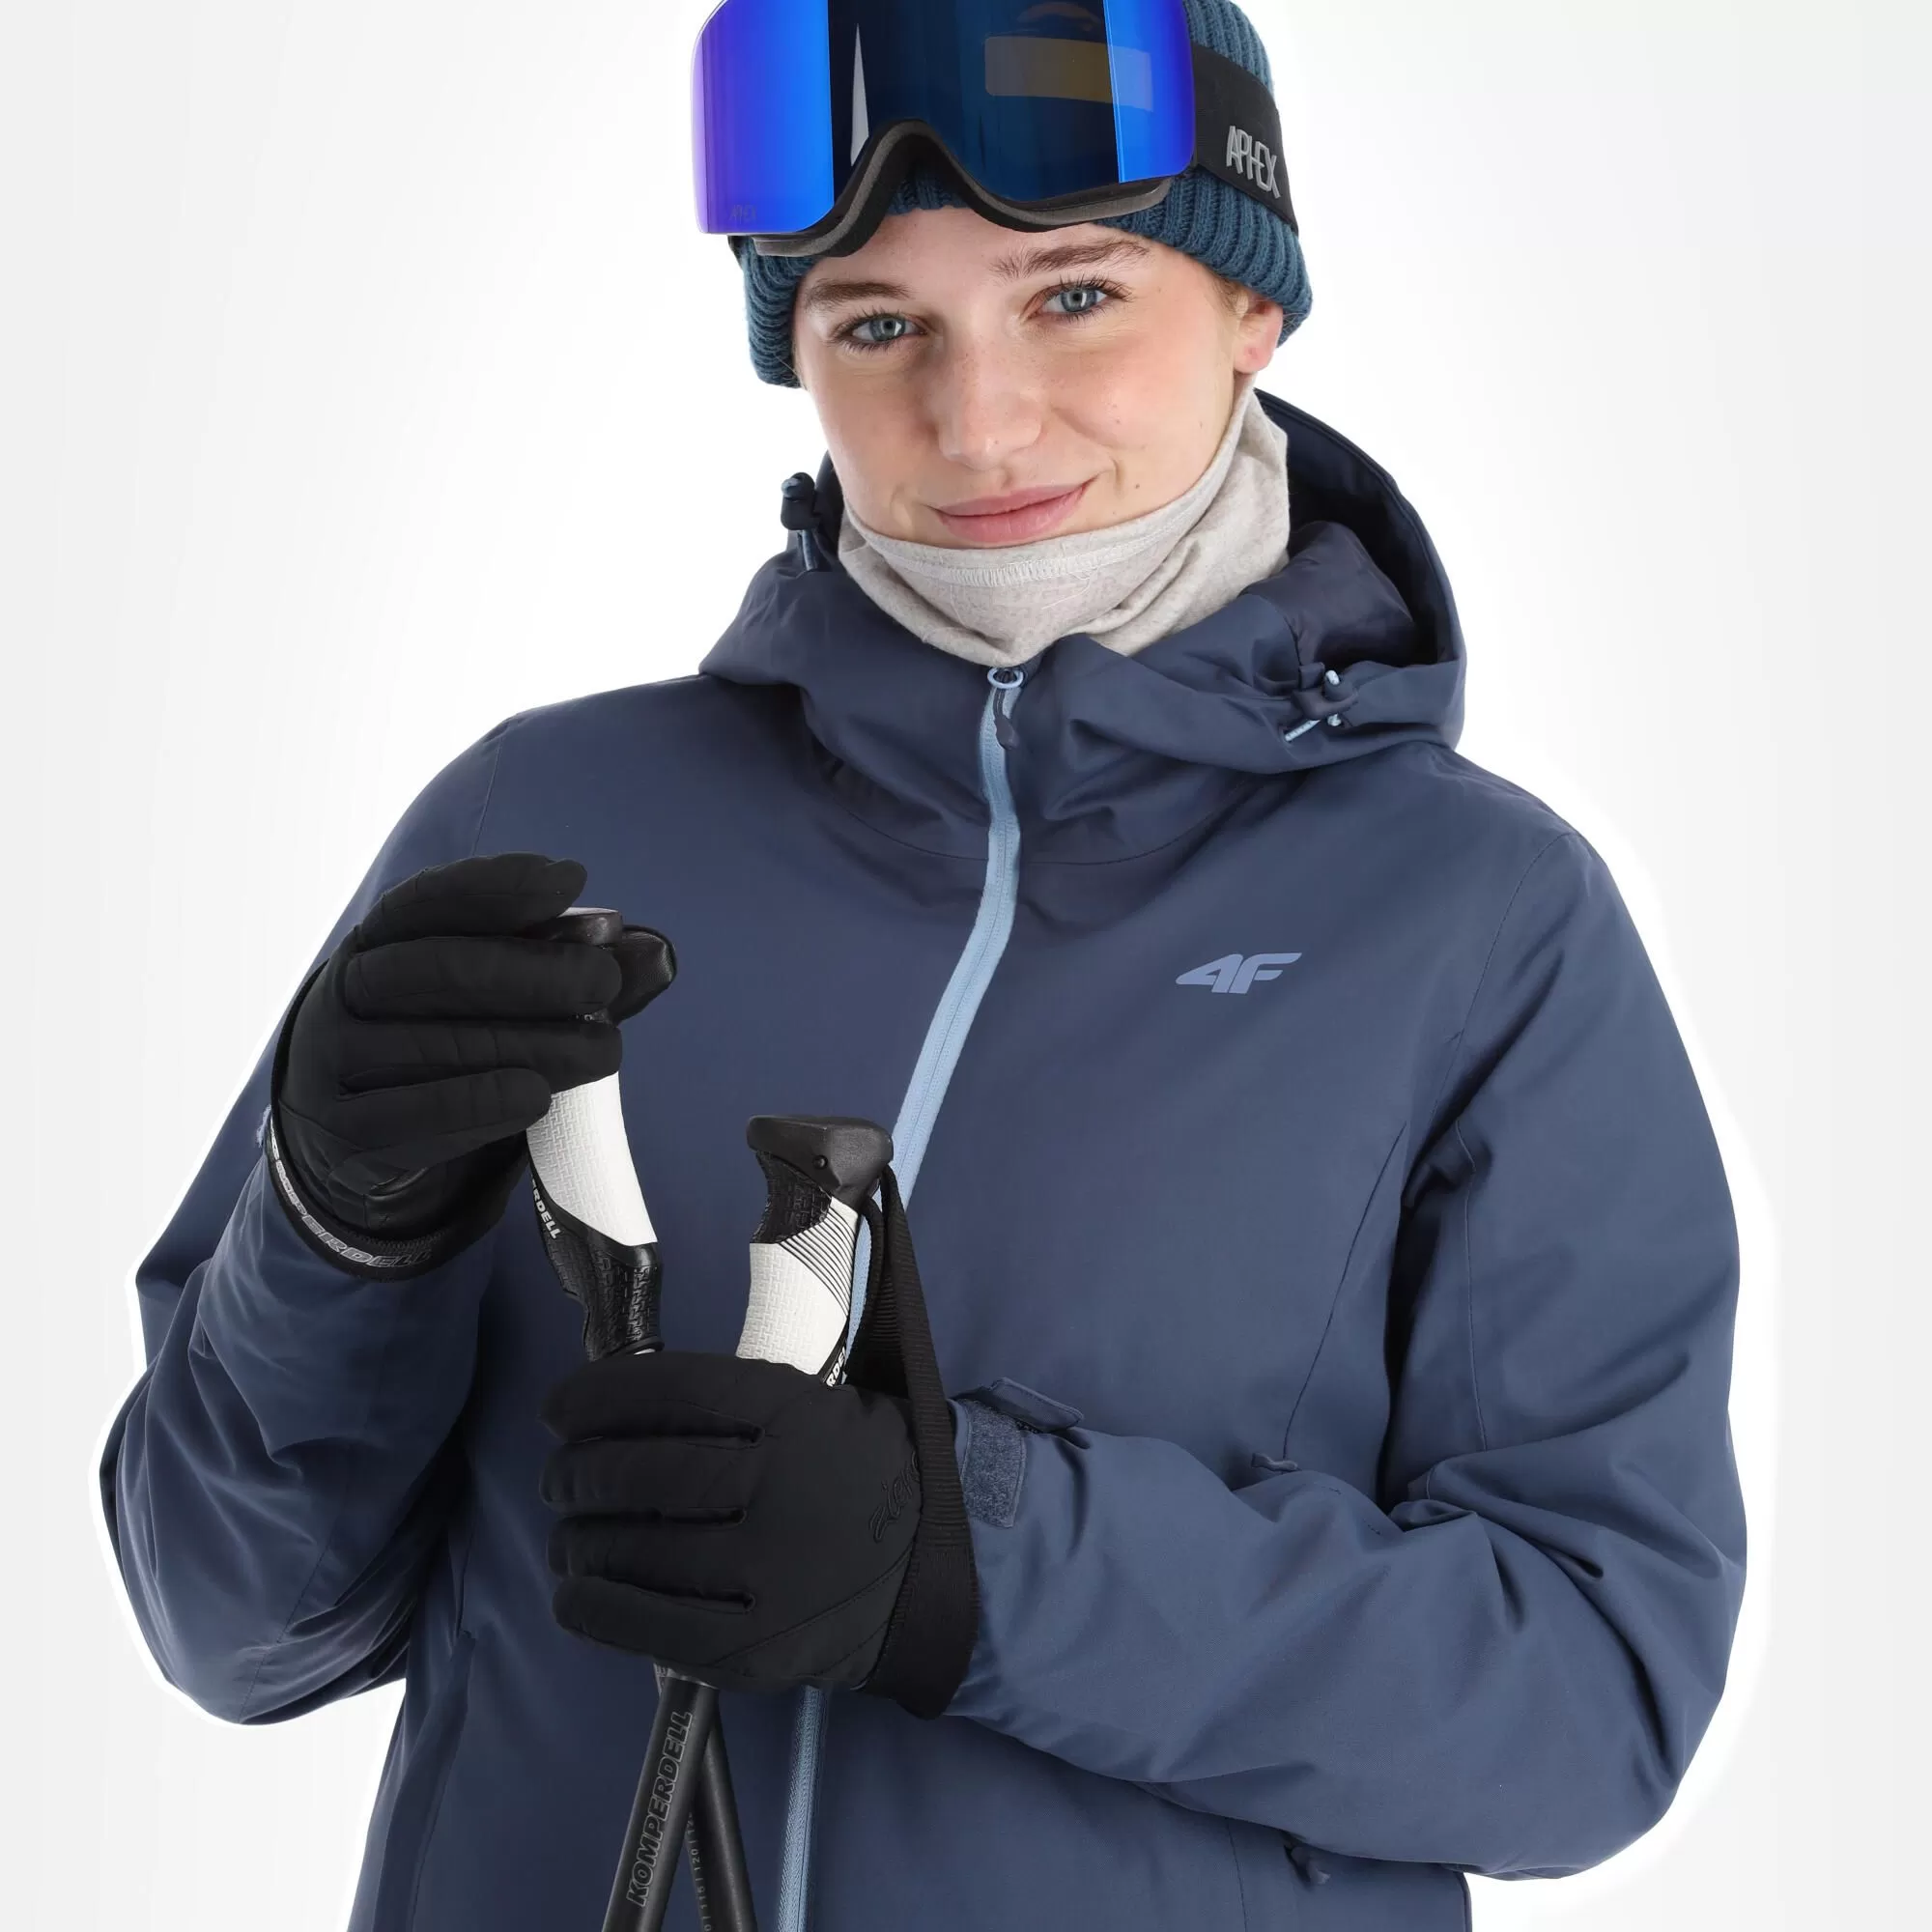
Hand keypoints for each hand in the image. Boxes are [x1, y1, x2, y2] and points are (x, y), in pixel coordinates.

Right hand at [268, 851, 671, 1272]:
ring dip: (531, 1045)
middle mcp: (343, 992)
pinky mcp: (346, 1135)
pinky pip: (413, 1117)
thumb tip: (655, 953)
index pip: (428, 901)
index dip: (497, 886)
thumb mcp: (499, 997)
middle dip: (530, 971)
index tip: (570, 878)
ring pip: (433, 1045)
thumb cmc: (446, 1040)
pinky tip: (539, 1097)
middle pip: (435, 968)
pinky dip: (481, 1104)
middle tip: (605, 982)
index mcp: (378, 940)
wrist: (360, 1136)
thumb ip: (574, 969)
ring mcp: (334, 1064)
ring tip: (606, 1050)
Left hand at [539, 1350, 929, 1697]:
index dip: (598, 1399)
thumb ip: (738, 1403)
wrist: (941, 1571)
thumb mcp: (823, 1406)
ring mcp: (769, 1573)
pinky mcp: (758, 1647)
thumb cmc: (867, 1476)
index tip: (558, 1410)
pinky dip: (598, 1608)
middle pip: (642, 1472)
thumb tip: (620, 1405)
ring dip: (580, 1542)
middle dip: (578, 1474)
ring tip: (568, 1537)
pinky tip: (575, 1592)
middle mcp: (780, 1487)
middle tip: (560, 1479)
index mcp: (797, 1414)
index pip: (672, 1392)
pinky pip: (654, 1627)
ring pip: (638, 1549)